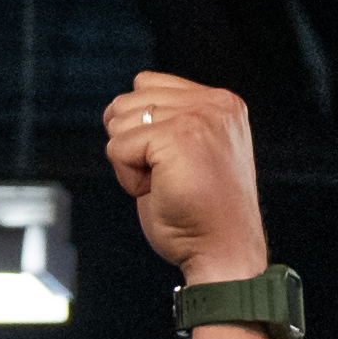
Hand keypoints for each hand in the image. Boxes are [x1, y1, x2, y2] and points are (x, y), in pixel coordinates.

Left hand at [107, 73, 266, 284]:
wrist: (224, 254)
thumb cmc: (201, 214)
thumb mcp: (189, 152)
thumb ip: (168, 119)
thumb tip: (113, 109)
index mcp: (221, 103)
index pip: (146, 84)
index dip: (143, 129)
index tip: (174, 163)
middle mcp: (215, 104)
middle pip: (127, 101)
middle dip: (134, 145)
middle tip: (171, 177)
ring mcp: (199, 118)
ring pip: (119, 122)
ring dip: (131, 162)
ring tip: (168, 184)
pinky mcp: (177, 137)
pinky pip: (118, 148)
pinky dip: (128, 178)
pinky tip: (160, 192)